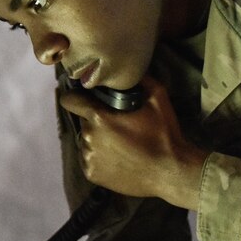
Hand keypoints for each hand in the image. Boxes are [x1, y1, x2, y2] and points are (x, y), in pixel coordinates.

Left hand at [58, 75, 206, 208]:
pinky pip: (89, 158)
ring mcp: (89, 158)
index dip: (76, 96)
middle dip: (95, 119)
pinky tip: (119, 157)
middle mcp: (88, 137)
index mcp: (98, 117)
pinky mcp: (91, 174)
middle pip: (83, 120)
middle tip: (118, 124)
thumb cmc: (164, 134)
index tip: (84, 97)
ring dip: (97, 138)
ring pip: (86, 140)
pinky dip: (99, 156)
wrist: (170, 172)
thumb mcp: (157, 97)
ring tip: (121, 143)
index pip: (70, 100)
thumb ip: (137, 78)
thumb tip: (126, 67)